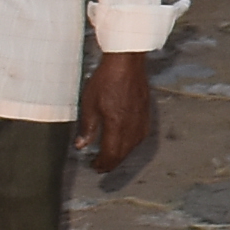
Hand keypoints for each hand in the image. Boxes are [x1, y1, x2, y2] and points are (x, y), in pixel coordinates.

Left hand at [77, 51, 155, 177]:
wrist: (126, 63)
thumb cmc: (108, 79)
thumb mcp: (89, 104)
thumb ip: (87, 128)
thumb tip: (82, 145)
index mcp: (117, 126)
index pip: (111, 155)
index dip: (102, 164)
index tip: (94, 166)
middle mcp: (132, 127)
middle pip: (123, 154)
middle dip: (111, 162)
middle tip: (101, 165)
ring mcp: (141, 120)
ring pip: (133, 146)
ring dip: (121, 154)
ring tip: (112, 155)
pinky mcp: (146, 113)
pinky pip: (140, 136)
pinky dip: (131, 143)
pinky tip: (126, 141)